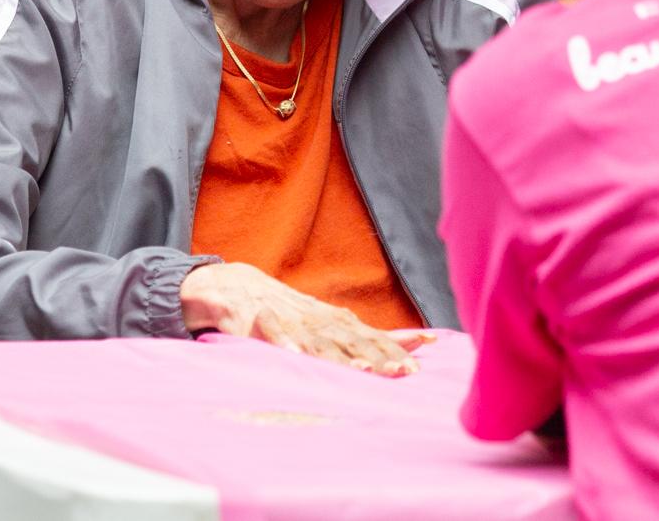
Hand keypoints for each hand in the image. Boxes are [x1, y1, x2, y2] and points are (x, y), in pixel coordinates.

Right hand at [179, 262, 430, 375]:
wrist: (231, 286)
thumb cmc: (284, 311)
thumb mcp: (321, 322)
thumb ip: (356, 338)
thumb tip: (401, 351)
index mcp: (331, 321)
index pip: (372, 332)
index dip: (398, 342)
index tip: (427, 350)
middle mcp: (314, 318)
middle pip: (351, 339)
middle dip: (379, 354)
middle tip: (403, 372)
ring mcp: (286, 319)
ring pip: (316, 338)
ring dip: (339, 354)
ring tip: (361, 368)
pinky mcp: (254, 321)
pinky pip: (270, 333)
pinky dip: (284, 343)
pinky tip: (295, 354)